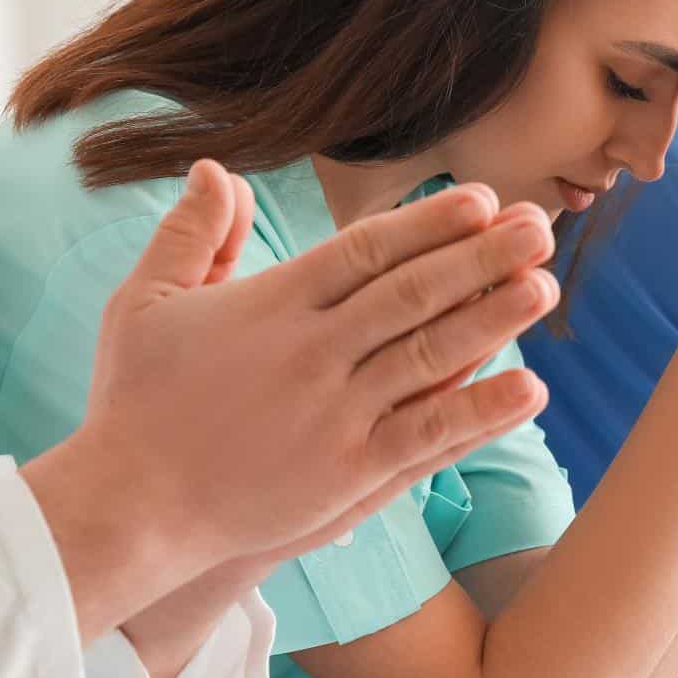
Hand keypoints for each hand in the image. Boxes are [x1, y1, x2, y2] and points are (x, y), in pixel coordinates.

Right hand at [75, 161, 555, 576]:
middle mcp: (312, 355)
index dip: (428, 223)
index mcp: (271, 306)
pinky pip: (428, 437)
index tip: (482, 199)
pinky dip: (480, 412)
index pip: (365, 251)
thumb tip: (214, 168)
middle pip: (411, 295)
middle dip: (481, 258)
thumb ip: (194, 235)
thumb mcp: (148, 303)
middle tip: (539, 227)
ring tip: (546, 286)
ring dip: (493, 321)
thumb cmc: (136, 401)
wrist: (131, 509)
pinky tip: (532, 390)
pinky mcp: (349, 475)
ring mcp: (335, 416)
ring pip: (428, 357)